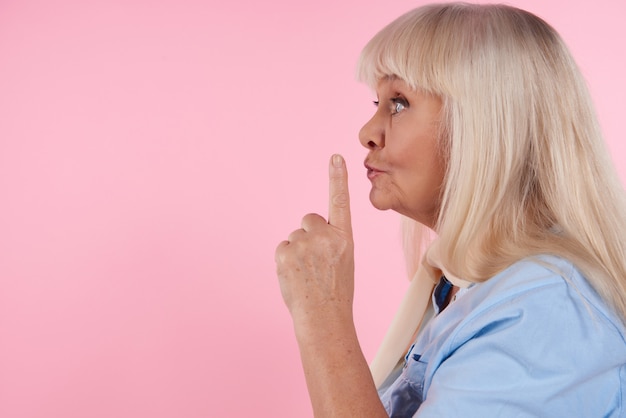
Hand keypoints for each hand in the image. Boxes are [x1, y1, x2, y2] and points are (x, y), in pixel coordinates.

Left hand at [275, 154, 354, 327]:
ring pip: (294, 237)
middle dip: (308, 235)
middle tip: (315, 262)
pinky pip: (283, 248)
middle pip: (309, 220)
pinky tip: (296, 276)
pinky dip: (286, 261)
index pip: (340, 202)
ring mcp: (305, 243)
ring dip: (297, 252)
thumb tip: (307, 232)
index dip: (338, 178)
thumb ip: (329, 241)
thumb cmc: (335, 292)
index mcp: (344, 238)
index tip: (335, 156)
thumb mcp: (343, 261)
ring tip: (307, 275)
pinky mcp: (286, 252)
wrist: (324, 317)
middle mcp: (325, 236)